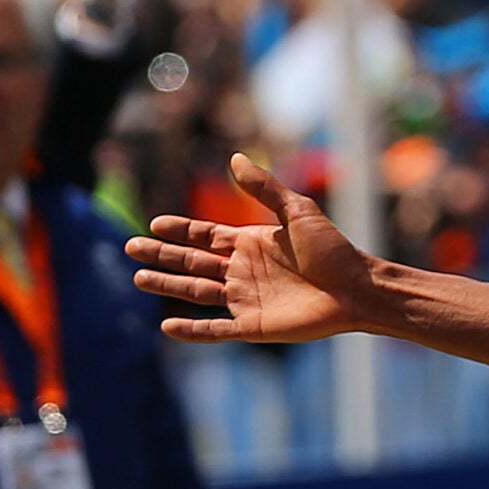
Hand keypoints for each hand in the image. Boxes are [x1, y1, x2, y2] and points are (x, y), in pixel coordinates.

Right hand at [125, 157, 373, 343]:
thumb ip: (265, 189)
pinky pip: (216, 330)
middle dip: (163, 255)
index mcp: (251, 244)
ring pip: (197, 292)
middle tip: (130, 248)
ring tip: (139, 277)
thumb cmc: (334, 250)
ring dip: (168, 285)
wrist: (358, 289)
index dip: (179, 230)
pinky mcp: (254, 326)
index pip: (205, 236)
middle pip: (192, 262)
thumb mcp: (298, 212)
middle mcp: (244, 271)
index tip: (153, 224)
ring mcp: (247, 299)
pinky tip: (166, 325)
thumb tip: (236, 157)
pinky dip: (192, 330)